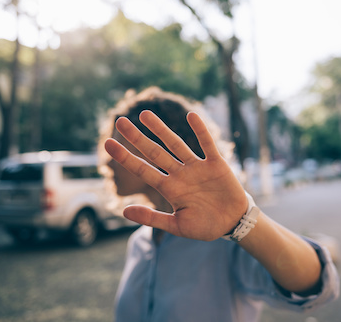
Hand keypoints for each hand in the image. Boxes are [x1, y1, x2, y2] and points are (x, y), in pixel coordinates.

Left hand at [104, 110, 247, 240]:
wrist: (232, 223)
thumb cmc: (205, 226)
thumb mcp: (177, 226)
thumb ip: (152, 219)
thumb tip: (123, 211)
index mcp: (169, 189)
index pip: (143, 170)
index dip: (125, 157)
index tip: (108, 144)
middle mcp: (179, 174)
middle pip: (154, 152)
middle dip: (137, 138)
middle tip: (120, 121)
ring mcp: (196, 167)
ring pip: (176, 144)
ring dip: (161, 129)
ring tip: (144, 115)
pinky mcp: (216, 164)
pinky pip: (207, 144)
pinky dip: (200, 131)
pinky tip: (191, 116)